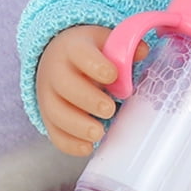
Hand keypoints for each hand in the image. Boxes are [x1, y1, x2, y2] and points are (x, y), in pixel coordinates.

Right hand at [36, 25, 118, 157]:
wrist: (57, 60)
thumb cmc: (90, 54)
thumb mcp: (105, 43)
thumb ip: (123, 49)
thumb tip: (142, 51)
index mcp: (73, 48)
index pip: (80, 54)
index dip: (95, 65)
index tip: (112, 75)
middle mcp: (56, 72)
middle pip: (65, 85)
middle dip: (87, 99)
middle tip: (109, 109)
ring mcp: (49, 96)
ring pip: (56, 112)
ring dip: (77, 126)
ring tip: (99, 132)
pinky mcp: (48, 117)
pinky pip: (54, 132)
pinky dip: (69, 143)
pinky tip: (88, 147)